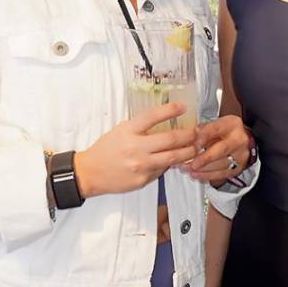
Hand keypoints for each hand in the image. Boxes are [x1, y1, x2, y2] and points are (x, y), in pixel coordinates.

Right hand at [74, 102, 197, 197]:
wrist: (91, 172)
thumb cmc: (106, 149)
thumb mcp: (120, 131)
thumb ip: (141, 128)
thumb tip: (165, 125)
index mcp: (128, 131)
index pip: (152, 116)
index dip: (170, 110)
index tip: (183, 107)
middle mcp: (136, 147)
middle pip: (170, 139)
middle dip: (188, 135)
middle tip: (197, 132)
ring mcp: (140, 165)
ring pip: (172, 157)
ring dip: (188, 151)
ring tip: (196, 147)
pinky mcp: (143, 179)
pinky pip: (162, 170)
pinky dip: (171, 164)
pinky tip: (177, 160)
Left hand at [188, 115, 252, 184]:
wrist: (241, 140)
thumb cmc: (226, 131)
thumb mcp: (215, 124)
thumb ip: (203, 129)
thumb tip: (192, 134)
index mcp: (231, 124)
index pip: (216, 129)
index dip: (204, 137)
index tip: (194, 144)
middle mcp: (238, 140)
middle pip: (222, 149)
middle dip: (205, 158)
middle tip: (192, 164)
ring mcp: (240, 155)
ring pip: (222, 164)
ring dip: (203, 169)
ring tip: (189, 169)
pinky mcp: (238, 168)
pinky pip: (222, 174)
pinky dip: (208, 175)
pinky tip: (197, 175)